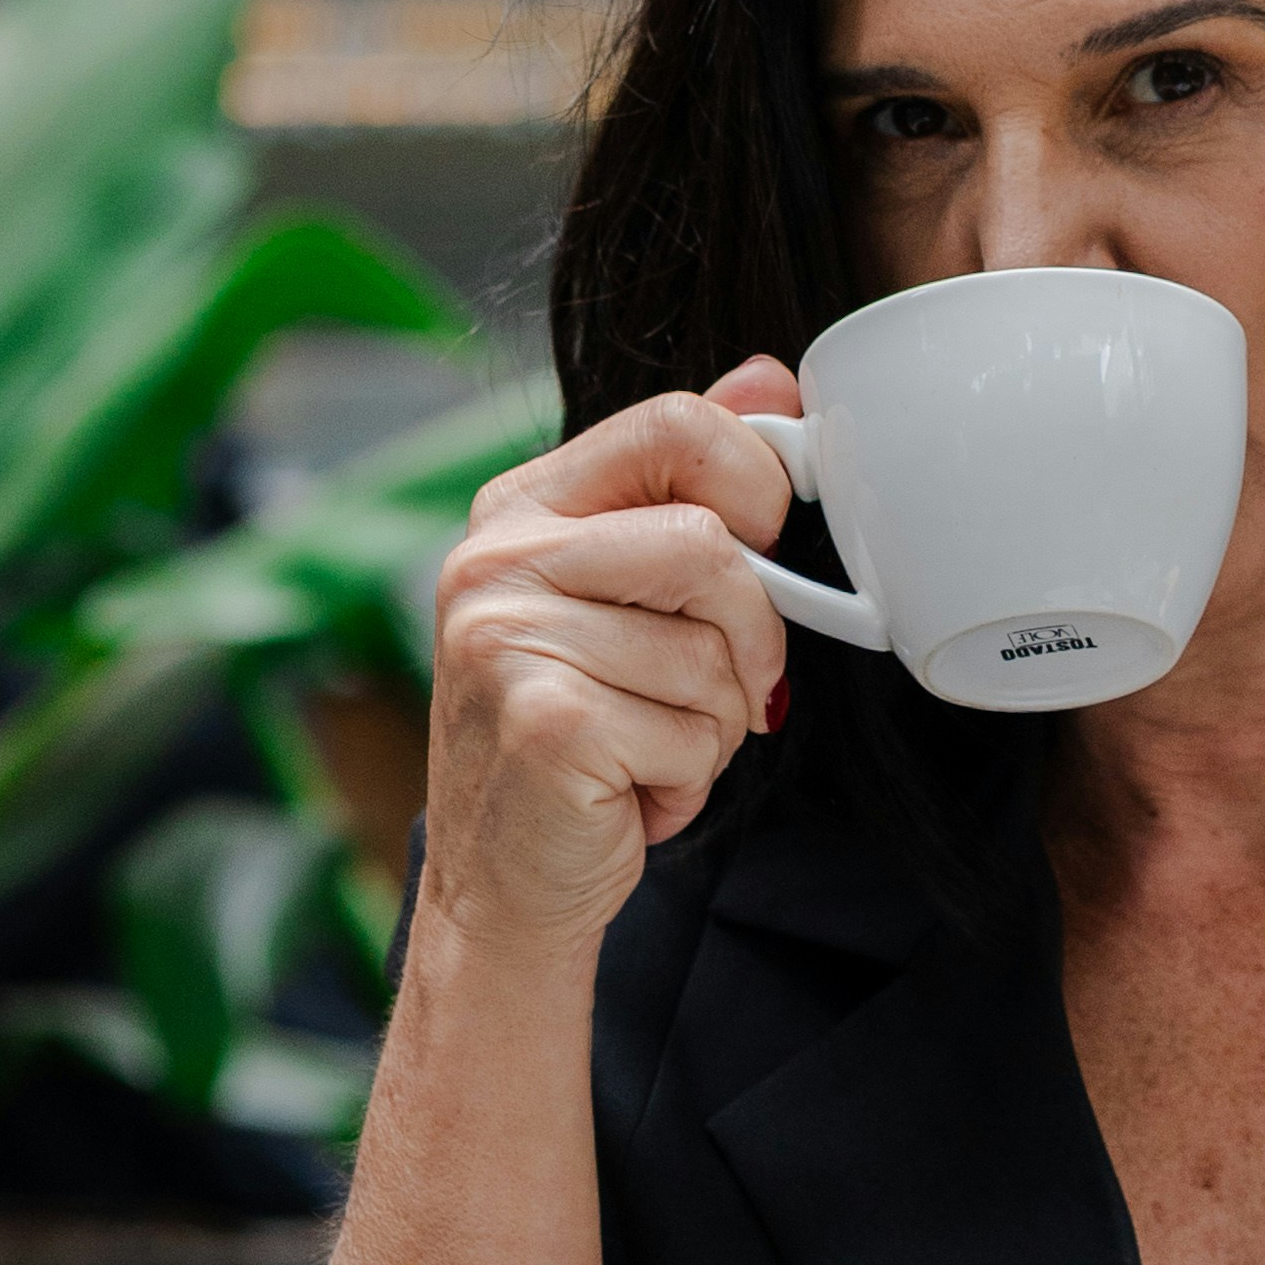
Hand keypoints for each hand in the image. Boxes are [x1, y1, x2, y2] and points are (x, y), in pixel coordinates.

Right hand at [418, 363, 799, 958]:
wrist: (504, 885)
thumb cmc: (579, 737)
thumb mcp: (627, 596)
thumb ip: (687, 485)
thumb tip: (769, 378)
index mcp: (520, 507)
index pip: (676, 423)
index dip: (754, 485)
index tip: (760, 546)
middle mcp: (495, 560)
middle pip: (710, 545)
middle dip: (748, 637)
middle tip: (715, 690)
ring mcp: (506, 639)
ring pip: (714, 650)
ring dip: (714, 722)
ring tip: (647, 746)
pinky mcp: (544, 724)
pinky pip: (694, 730)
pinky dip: (688, 778)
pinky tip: (627, 791)